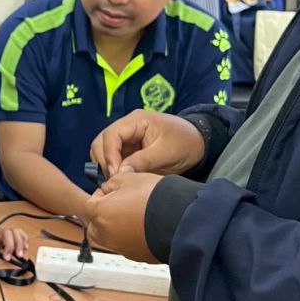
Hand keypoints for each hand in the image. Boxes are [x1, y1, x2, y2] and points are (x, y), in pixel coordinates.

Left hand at [0, 218, 28, 270]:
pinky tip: (25, 248)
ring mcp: (2, 230)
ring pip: (15, 232)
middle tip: (7, 259)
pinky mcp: (6, 232)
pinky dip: (24, 239)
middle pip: (7, 233)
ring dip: (20, 244)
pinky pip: (19, 233)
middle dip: (9, 246)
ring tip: (20, 256)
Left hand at [82, 172, 162, 262]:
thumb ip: (112, 182)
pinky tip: (145, 227)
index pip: (90, 203)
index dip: (103, 194)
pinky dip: (132, 238)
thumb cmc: (156, 197)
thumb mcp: (130, 178)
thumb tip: (108, 188)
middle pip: (96, 225)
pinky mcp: (137, 256)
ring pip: (111, 237)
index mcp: (99, 214)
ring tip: (136, 215)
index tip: (114, 191)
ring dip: (117, 227)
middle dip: (104, 214)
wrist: (182, 219)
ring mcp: (121, 248)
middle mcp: (106, 236)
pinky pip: (128, 246)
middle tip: (121, 204)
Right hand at [89, 110, 204, 177]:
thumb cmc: (185, 142)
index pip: (111, 135)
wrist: (198, 143)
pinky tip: (121, 178)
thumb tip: (120, 173)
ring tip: (118, 180)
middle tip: (114, 180)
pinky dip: (113, 169)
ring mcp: (126, 138)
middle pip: (101, 141)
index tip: (115, 173)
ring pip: (103, 150)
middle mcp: (127, 126)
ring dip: (106, 166)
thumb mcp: (165, 153)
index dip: (109, 155)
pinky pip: (113, 158)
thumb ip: (142, 161)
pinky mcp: (128, 149)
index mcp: (136, 120)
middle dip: (104, 161)